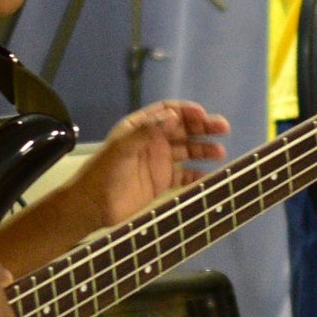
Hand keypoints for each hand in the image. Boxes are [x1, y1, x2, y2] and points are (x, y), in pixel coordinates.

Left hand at [75, 101, 229, 227]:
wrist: (93, 205)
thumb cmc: (104, 172)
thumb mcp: (122, 147)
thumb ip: (147, 131)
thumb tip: (173, 116)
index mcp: (140, 128)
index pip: (168, 112)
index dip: (186, 111)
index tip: (203, 114)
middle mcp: (152, 141)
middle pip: (182, 129)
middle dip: (203, 128)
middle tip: (223, 128)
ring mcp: (158, 161)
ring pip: (187, 151)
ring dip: (204, 149)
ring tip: (220, 152)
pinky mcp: (161, 182)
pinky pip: (184, 175)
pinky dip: (197, 175)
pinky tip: (209, 176)